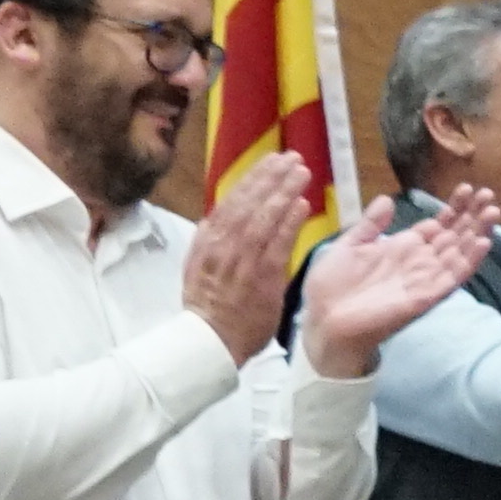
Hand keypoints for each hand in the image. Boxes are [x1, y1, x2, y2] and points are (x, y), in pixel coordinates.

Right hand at [181, 154, 311, 361]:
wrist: (210, 342)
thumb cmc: (209, 307)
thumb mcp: (198, 268)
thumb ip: (208, 242)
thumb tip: (212, 218)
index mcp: (208, 241)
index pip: (232, 201)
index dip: (252, 178)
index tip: (270, 161)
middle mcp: (223, 246)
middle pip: (248, 202)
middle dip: (270, 177)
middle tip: (291, 157)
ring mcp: (242, 261)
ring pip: (263, 218)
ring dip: (283, 192)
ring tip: (301, 172)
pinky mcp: (262, 278)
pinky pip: (277, 245)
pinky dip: (288, 223)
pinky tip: (302, 204)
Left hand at [301, 188, 500, 374]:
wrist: (324, 321)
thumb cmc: (333, 287)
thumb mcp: (349, 246)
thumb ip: (371, 225)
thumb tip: (387, 200)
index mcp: (403, 247)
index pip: (438, 225)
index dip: (454, 208)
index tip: (467, 188)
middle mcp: (420, 262)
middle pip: (455, 235)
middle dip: (472, 215)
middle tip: (488, 194)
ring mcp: (425, 279)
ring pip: (460, 253)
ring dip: (478, 233)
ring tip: (492, 211)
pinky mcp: (426, 296)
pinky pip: (453, 278)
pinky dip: (469, 261)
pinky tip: (483, 242)